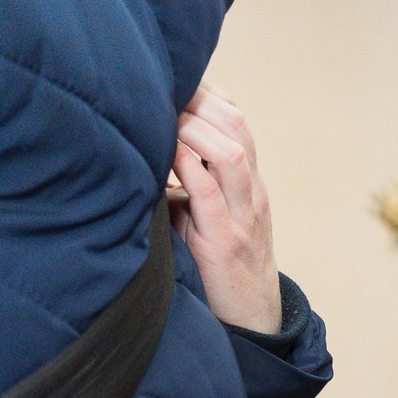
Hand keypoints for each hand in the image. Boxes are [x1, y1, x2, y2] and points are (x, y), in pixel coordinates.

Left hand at [167, 85, 280, 332]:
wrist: (254, 317)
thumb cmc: (223, 262)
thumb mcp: (216, 212)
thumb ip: (193, 180)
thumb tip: (144, 146)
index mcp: (248, 182)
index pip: (237, 120)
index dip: (207, 93)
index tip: (171, 80)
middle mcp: (250, 192)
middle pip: (236, 126)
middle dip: (197, 100)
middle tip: (160, 92)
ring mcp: (240, 216)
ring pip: (230, 153)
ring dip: (194, 129)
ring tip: (163, 121)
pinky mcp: (223, 242)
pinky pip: (208, 194)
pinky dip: (187, 167)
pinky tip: (165, 154)